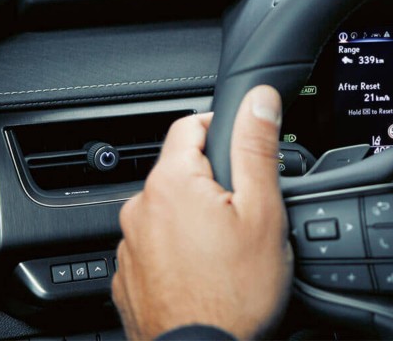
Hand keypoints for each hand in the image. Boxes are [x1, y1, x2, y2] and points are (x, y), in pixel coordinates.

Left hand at [113, 86, 292, 339]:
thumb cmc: (235, 294)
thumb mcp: (263, 210)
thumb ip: (257, 148)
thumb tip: (259, 99)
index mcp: (171, 184)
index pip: (189, 125)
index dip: (222, 127)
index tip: (245, 145)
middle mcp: (139, 210)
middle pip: (181, 172)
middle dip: (214, 183)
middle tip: (250, 211)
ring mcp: (130, 248)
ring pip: (169, 213)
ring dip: (196, 219)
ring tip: (231, 249)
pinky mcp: (129, 279)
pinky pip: (158, 249)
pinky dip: (181, 252)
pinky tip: (208, 273)